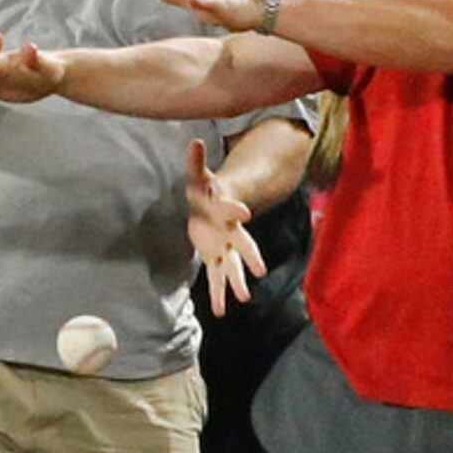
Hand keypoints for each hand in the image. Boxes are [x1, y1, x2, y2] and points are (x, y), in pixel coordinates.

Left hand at [184, 139, 266, 316]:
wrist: (211, 206)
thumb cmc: (205, 190)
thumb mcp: (197, 176)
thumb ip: (195, 161)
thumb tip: (193, 141)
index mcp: (226, 211)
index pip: (232, 210)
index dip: (236, 209)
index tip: (245, 212)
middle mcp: (231, 233)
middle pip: (243, 246)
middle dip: (250, 258)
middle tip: (259, 271)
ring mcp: (225, 248)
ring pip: (233, 268)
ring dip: (237, 283)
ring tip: (244, 299)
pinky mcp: (215, 259)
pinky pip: (217, 279)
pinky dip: (218, 295)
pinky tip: (219, 312)